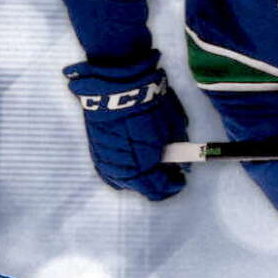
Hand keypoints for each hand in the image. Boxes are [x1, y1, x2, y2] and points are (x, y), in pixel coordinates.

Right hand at [64, 52, 187, 200]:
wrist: (115, 88)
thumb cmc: (149, 106)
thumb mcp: (172, 129)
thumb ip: (178, 153)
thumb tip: (182, 167)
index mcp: (144, 169)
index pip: (160, 189)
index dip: (173, 185)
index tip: (180, 178)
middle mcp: (122, 172)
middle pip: (142, 189)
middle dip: (157, 182)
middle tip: (167, 171)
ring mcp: (106, 164)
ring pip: (124, 182)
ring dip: (139, 178)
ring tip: (149, 166)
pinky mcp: (96, 153)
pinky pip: (110, 172)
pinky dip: (123, 170)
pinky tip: (131, 162)